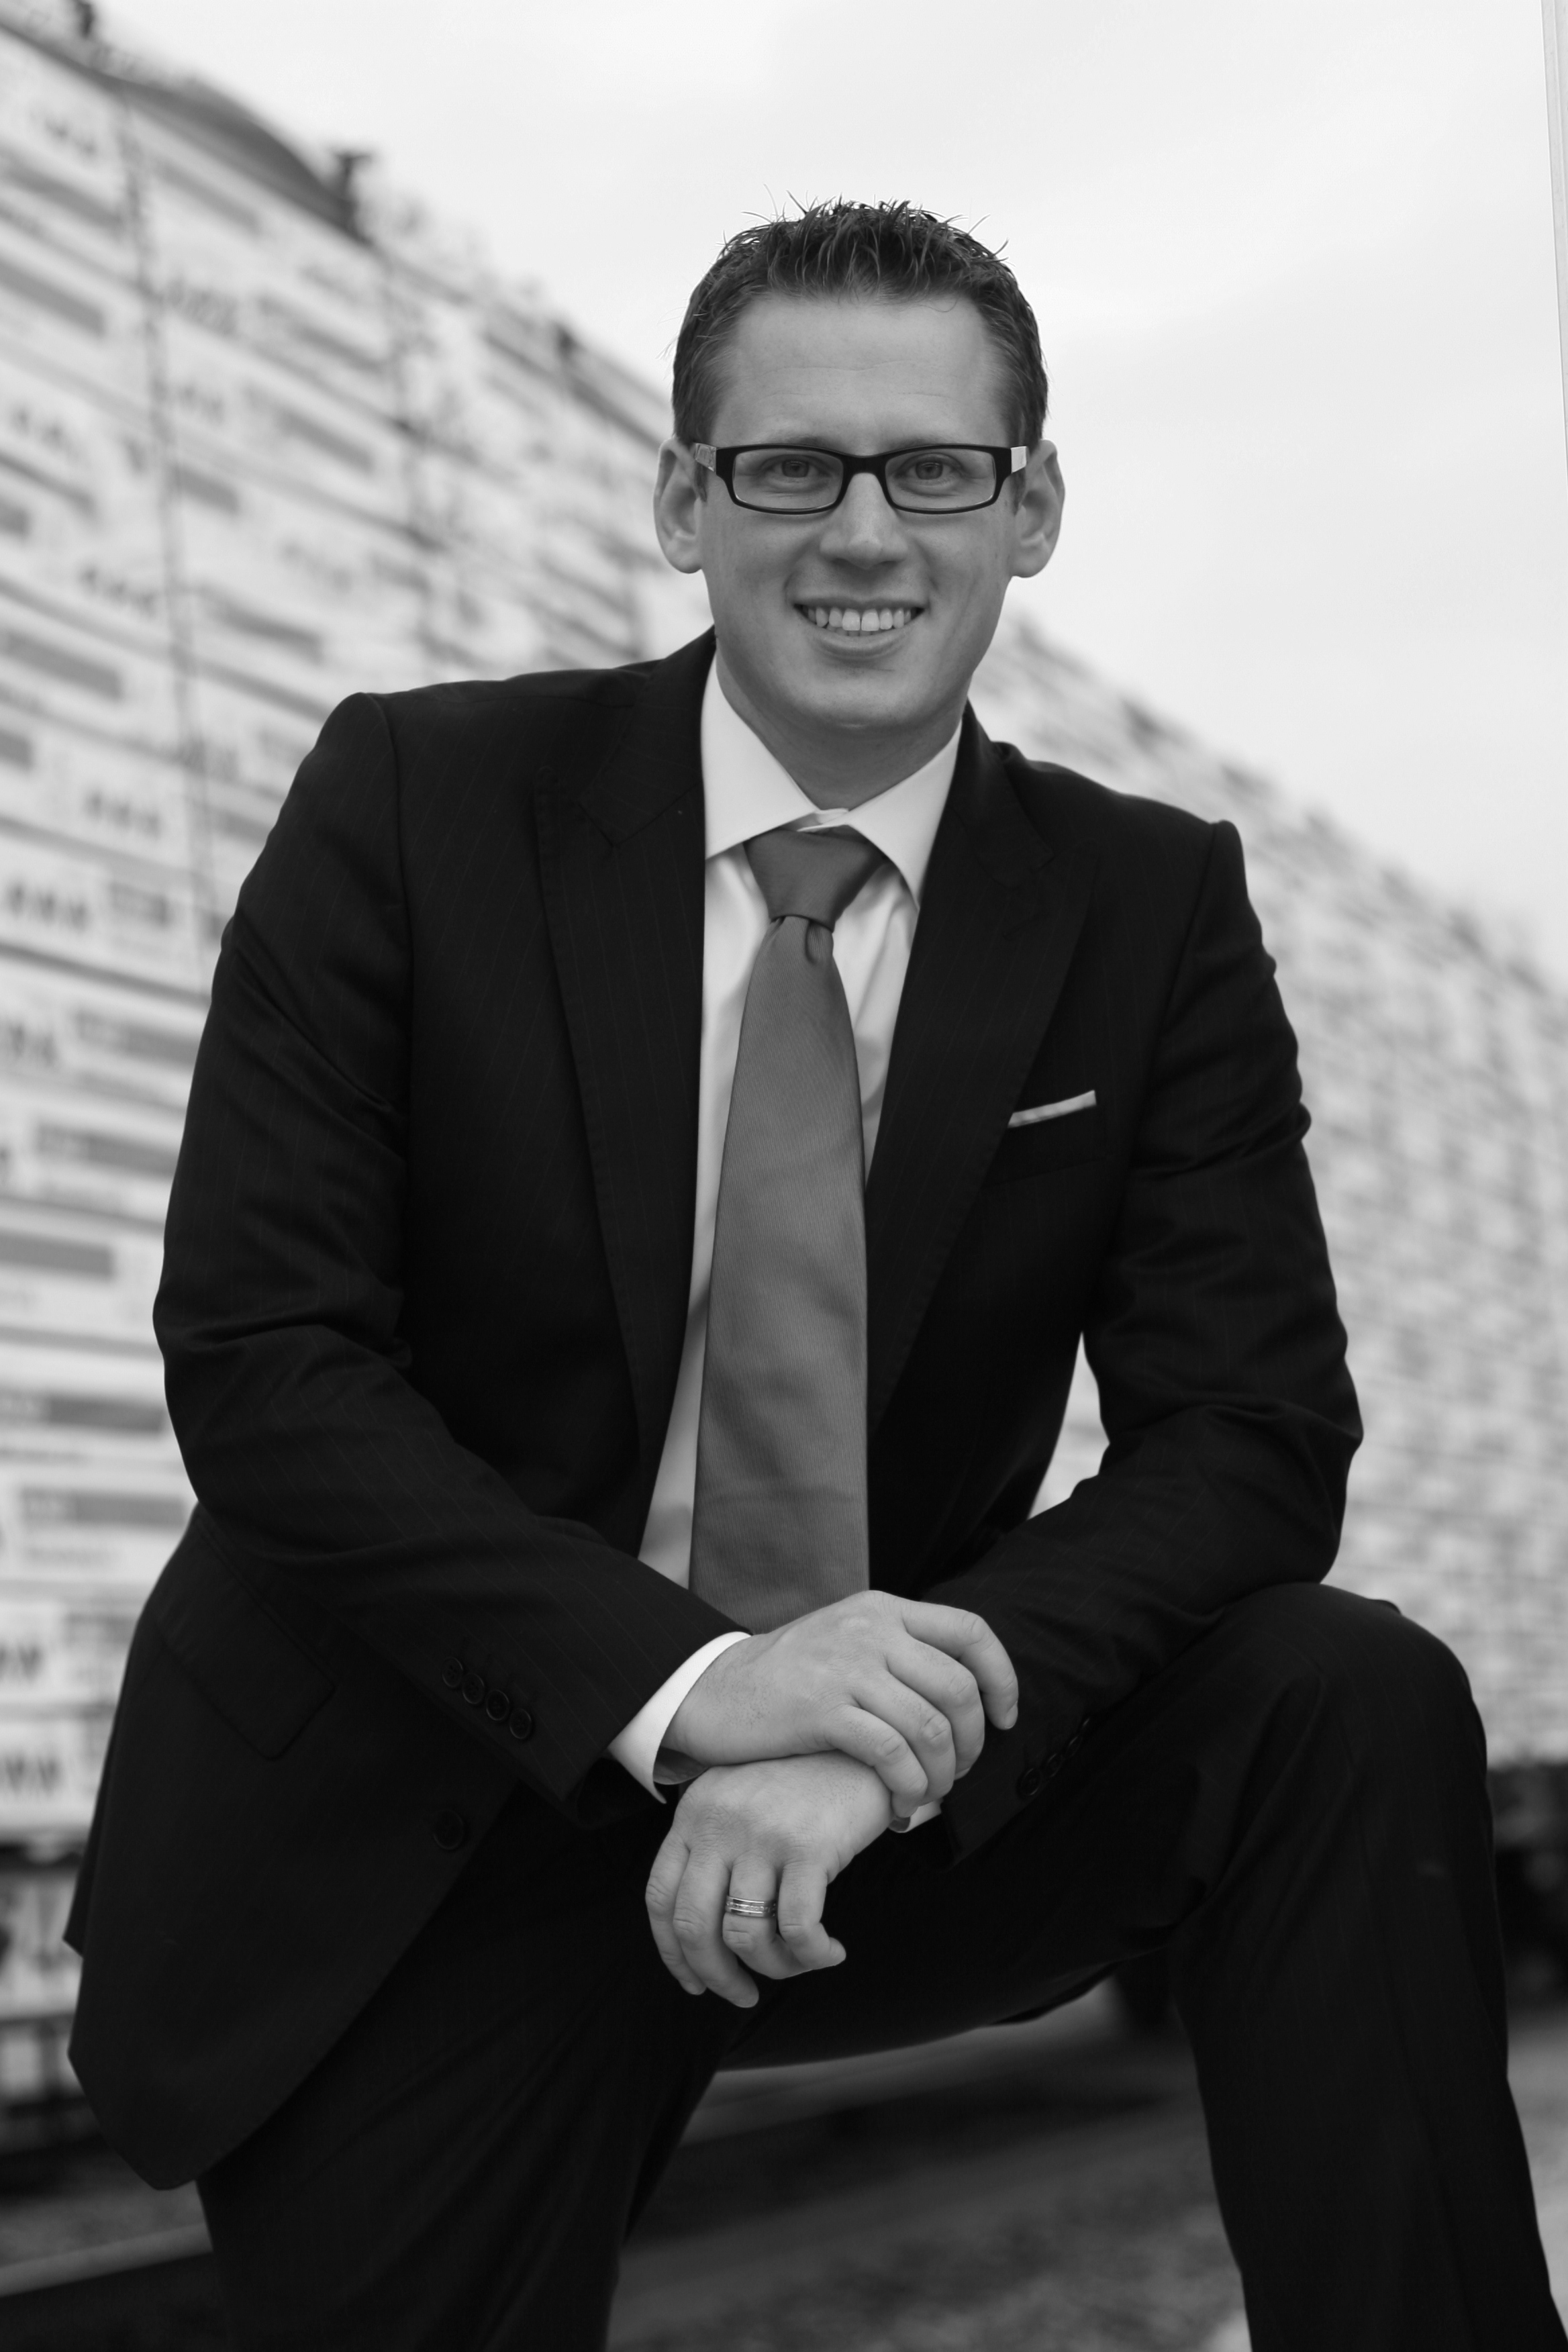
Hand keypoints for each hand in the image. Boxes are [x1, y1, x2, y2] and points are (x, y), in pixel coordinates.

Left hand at [645, 1752, 890, 2007]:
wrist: (864, 1744)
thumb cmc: (806, 1782)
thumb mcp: (744, 1799)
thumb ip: (718, 1846)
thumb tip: (709, 1934)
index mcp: (695, 1812)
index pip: (661, 1897)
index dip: (673, 1953)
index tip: (694, 1983)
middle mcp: (719, 1822)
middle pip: (694, 1927)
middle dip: (717, 1977)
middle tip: (743, 1995)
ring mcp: (761, 1834)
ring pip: (746, 1936)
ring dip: (774, 1968)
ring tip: (800, 1963)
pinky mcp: (808, 1847)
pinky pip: (799, 1929)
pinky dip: (813, 1955)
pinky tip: (830, 1952)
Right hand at [664, 1591, 1017, 1814]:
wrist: (712, 1692)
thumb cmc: (788, 1677)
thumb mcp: (846, 1637)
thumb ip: (898, 1648)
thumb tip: (967, 1688)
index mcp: (883, 1608)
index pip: (971, 1632)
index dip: (1001, 1678)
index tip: (1005, 1718)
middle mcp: (870, 1629)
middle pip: (959, 1688)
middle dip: (973, 1742)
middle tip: (960, 1773)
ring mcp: (846, 1667)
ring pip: (931, 1726)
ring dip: (944, 1774)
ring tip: (929, 1795)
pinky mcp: (822, 1709)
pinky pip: (893, 1754)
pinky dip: (910, 1788)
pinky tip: (901, 1806)